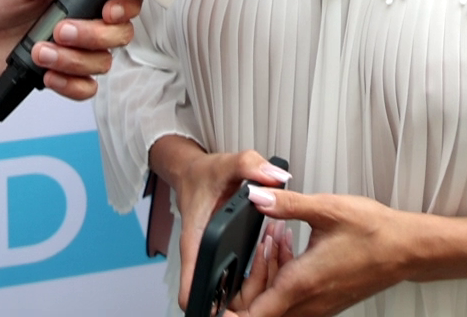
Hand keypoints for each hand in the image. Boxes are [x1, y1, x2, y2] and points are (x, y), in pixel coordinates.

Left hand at [0, 0, 140, 98]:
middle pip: (118, 35)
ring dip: (73, 61)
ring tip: (39, 51)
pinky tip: (48, 74)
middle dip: (93, 36)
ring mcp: (71, 50)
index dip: (125, 6)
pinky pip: (83, 88)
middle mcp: (82, 21)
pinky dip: (70, 84)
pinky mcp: (58, 73)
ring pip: (100, 63)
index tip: (109, 11)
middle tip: (60, 30)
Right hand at [153, 142, 292, 302]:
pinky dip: (254, 271)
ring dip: (250, 284)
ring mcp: (209, 256)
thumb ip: (252, 166)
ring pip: (225, 288)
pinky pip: (232, 275)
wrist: (194, 173)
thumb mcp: (228, 164)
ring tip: (272, 262)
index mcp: (197, 239)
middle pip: (212, 295)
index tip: (227, 307)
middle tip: (264, 279)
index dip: (205, 302)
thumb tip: (276, 177)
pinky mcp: (218, 255)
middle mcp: (201, 253)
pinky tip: (271, 256)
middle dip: (238, 297)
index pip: (191, 285)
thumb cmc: (204, 174)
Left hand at [227, 190, 411, 316]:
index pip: (253, 314)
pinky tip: (290, 247)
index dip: (230, 312)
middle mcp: (308, 302)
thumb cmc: (374, 233)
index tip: (217, 303)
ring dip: (267, 275)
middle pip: (260, 309)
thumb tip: (256, 196)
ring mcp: (318, 306)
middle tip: (256, 246)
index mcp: (302, 283)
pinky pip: (293, 300)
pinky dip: (283, 276)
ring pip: (276, 304)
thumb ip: (286, 204)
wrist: (407, 248)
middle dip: (248, 279)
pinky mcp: (325, 302)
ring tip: (276, 238)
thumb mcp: (326, 209)